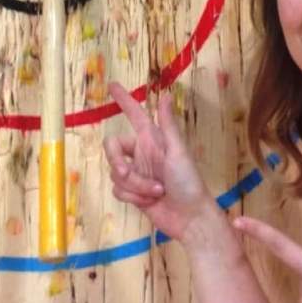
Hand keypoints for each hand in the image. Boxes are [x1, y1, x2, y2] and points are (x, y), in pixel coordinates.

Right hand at [104, 82, 218, 244]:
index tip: (112, 84)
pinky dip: (132, 197)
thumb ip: (168, 125)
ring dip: (134, 185)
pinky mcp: (132, 192)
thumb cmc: (189, 183)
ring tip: (156, 192)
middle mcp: (141, 153)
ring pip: (115, 173)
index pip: (135, 114)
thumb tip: (165, 95)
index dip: (124, 100)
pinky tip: (148, 202)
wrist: (189, 218)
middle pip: (112, 148)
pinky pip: (117, 190)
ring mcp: (136, 173)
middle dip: (116, 162)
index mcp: (153, 140)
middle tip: (126, 172)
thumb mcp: (179, 152)